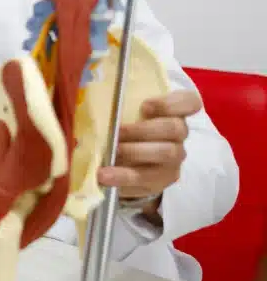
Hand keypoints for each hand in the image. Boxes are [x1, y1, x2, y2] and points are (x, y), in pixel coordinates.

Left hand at [98, 90, 200, 213]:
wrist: (130, 163)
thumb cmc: (128, 130)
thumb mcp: (126, 115)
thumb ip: (118, 107)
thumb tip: (90, 99)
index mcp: (174, 112)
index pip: (190, 101)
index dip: (170, 103)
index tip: (145, 106)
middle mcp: (179, 135)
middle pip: (174, 128)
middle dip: (143, 129)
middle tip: (118, 131)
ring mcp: (174, 159)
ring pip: (166, 153)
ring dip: (135, 151)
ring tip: (112, 153)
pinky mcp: (161, 180)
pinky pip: (147, 179)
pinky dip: (123, 176)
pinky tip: (105, 176)